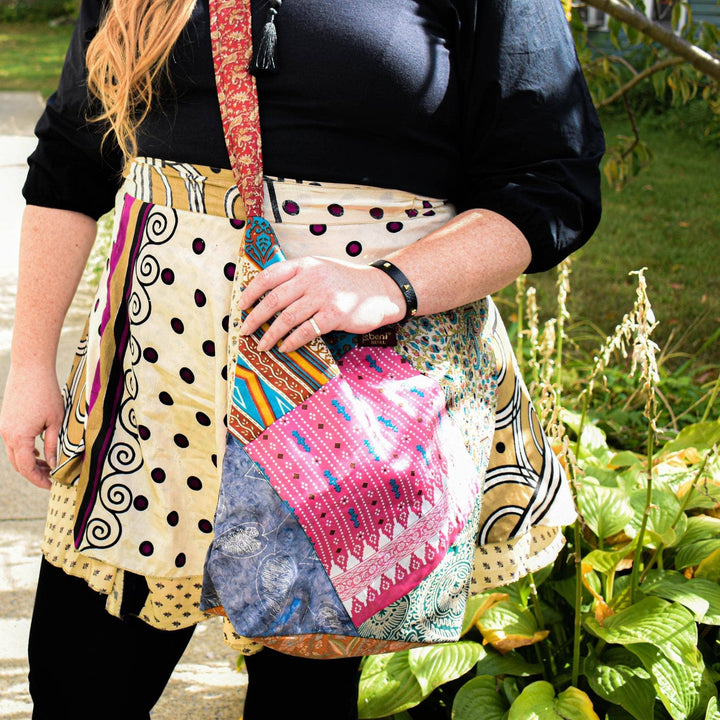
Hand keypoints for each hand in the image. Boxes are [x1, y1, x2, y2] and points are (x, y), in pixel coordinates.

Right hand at [0, 365, 63, 488]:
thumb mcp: (56, 421)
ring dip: (29, 462)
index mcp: (19, 437)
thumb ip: (53, 444)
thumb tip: (53, 464)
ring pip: (15, 454)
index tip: (52, 485)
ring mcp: (4, 427)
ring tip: (47, 467)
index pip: (26, 468)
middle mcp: (7, 435)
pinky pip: (13, 442)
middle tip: (51, 479)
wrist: (30, 369)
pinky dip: (24, 451)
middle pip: (18, 464)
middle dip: (34, 474)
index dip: (39, 480)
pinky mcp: (6, 420)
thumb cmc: (46, 393)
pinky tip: (38, 452)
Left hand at [237, 256, 405, 352]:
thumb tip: (269, 297)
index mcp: (305, 265)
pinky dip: (292, 341)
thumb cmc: (347, 283)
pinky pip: (306, 331)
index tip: (241, 306)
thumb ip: (298, 278)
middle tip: (244, 330)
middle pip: (274, 299)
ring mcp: (324, 295)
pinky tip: (285, 348)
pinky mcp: (335, 314)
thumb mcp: (321, 270)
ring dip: (271, 334)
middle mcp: (312, 277)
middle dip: (256, 317)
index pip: (269, 276)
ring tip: (262, 345)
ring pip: (288, 318)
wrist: (381, 290)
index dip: (251, 292)